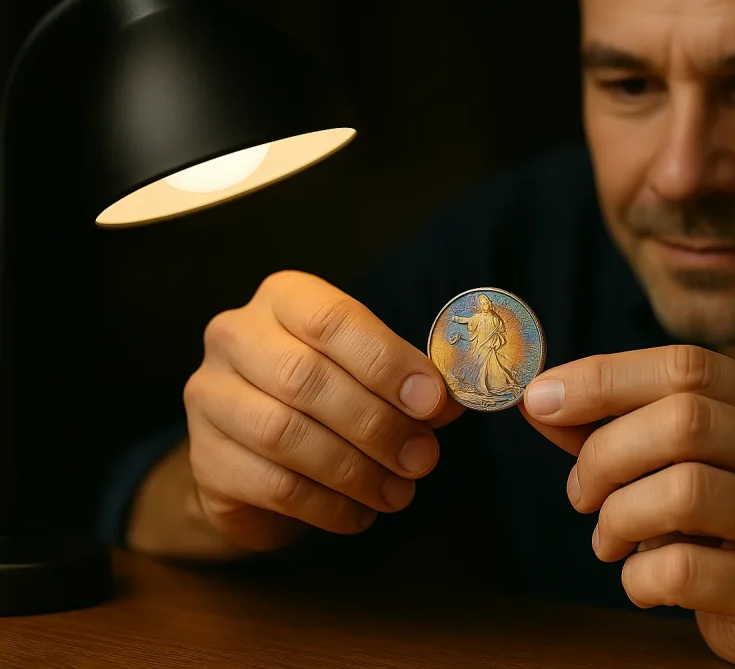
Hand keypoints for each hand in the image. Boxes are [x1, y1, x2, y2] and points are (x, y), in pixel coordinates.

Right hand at [183, 270, 462, 552]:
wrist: (258, 457)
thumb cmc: (329, 399)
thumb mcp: (373, 377)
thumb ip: (412, 384)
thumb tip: (452, 401)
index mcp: (285, 299)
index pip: (332, 320)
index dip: (386, 361)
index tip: (432, 402)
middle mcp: (236, 336)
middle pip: (305, 378)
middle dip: (375, 424)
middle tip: (422, 458)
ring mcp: (210, 396)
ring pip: (284, 434)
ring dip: (354, 470)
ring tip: (398, 492)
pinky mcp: (204, 459)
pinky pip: (271, 485)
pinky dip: (327, 505)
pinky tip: (360, 514)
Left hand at [520, 346, 734, 668]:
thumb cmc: (731, 520)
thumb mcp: (685, 460)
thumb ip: (617, 426)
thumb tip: (538, 398)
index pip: (686, 366)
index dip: (603, 377)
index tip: (540, 399)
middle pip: (683, 421)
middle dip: (605, 453)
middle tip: (580, 493)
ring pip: (683, 491)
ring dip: (618, 516)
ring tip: (608, 538)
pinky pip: (684, 570)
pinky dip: (638, 576)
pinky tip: (643, 580)